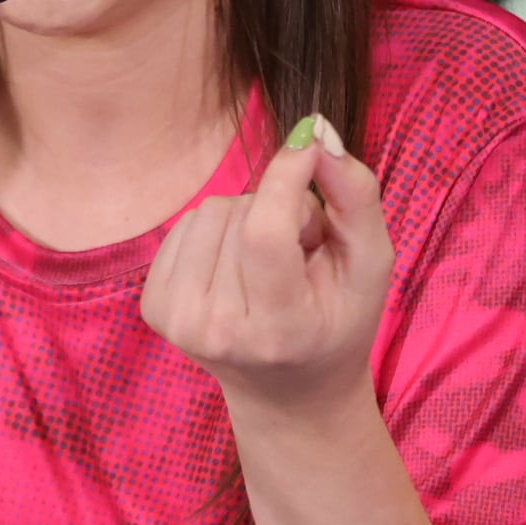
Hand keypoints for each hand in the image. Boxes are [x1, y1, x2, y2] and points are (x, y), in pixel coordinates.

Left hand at [139, 113, 392, 419]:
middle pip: (239, 215)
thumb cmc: (339, 322)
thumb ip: (355, 195)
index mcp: (279, 330)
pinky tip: (238, 269)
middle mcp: (219, 332)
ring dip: (247, 220)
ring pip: (209, 211)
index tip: (310, 145)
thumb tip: (315, 131)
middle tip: (301, 255)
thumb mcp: (371, 264)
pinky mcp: (154, 308)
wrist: (289, 392)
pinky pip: (185, 224)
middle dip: (279, 212)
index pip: (265, 234)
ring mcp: (179, 323)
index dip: (286, 177)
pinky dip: (218, 232)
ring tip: (271, 264)